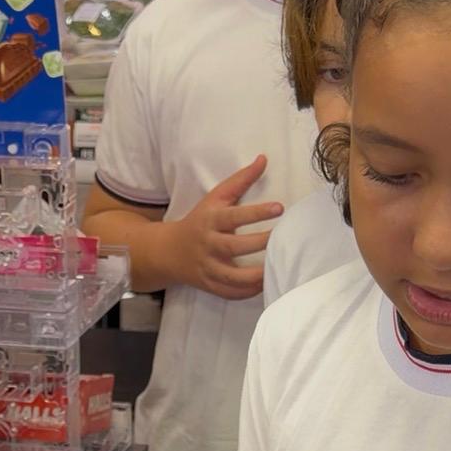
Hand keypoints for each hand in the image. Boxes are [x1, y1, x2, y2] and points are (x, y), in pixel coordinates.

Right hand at [166, 156, 282, 298]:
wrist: (168, 251)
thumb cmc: (199, 220)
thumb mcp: (215, 197)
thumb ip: (240, 180)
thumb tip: (264, 159)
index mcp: (210, 220)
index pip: (234, 216)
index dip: (256, 212)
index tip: (280, 207)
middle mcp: (208, 245)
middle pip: (234, 246)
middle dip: (260, 243)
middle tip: (283, 238)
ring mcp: (207, 267)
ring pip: (232, 276)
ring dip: (256, 275)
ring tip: (277, 267)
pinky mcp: (209, 285)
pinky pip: (230, 292)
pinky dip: (248, 292)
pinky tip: (265, 283)